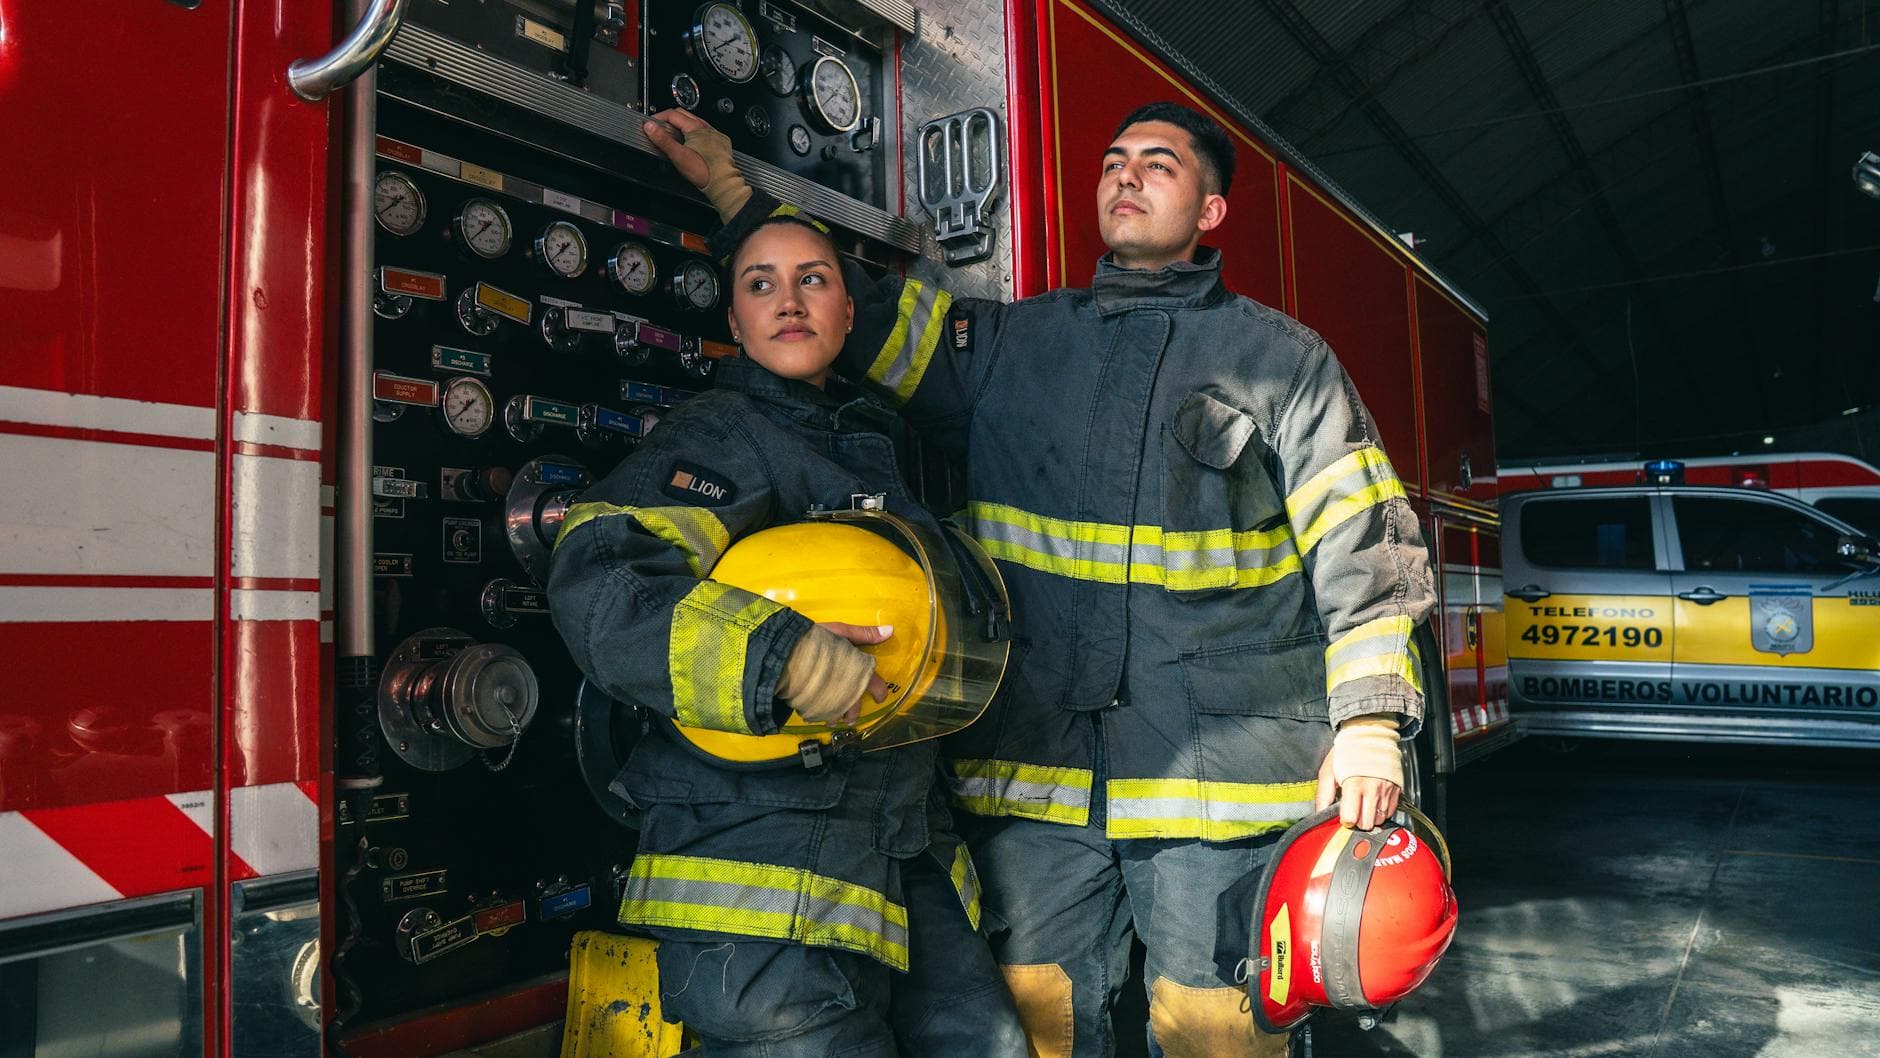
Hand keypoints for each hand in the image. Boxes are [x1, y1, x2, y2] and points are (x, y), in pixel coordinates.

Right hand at [641, 108, 750, 219]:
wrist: (722, 183)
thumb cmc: (704, 171)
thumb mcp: (678, 155)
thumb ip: (662, 139)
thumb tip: (650, 126)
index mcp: (696, 127)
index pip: (673, 114)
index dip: (659, 117)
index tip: (651, 124)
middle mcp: (706, 127)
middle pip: (683, 115)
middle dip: (669, 118)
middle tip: (659, 127)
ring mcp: (714, 134)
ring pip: (694, 122)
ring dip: (681, 124)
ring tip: (673, 134)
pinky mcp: (719, 142)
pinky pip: (704, 131)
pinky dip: (693, 132)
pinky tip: (690, 142)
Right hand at [816, 622, 893, 722]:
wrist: (786, 653)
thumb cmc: (815, 640)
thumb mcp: (841, 632)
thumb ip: (865, 634)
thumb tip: (889, 631)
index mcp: (860, 672)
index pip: (876, 686)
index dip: (880, 692)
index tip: (880, 697)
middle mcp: (849, 690)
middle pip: (856, 707)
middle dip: (854, 713)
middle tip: (852, 715)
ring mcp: (832, 701)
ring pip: (839, 715)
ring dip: (838, 716)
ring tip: (834, 718)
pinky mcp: (815, 708)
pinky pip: (821, 716)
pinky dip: (820, 715)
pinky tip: (817, 712)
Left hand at [1315, 713, 1405, 830]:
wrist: (1370, 735)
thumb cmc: (1347, 752)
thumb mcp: (1328, 770)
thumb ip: (1323, 794)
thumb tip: (1320, 814)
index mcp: (1354, 784)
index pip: (1351, 818)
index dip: (1345, 819)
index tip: (1343, 814)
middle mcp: (1373, 789)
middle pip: (1366, 824)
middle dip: (1358, 821)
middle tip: (1353, 810)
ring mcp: (1387, 790)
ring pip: (1379, 820)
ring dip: (1370, 816)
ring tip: (1364, 803)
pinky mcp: (1397, 790)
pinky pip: (1390, 812)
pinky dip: (1382, 811)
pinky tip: (1374, 800)